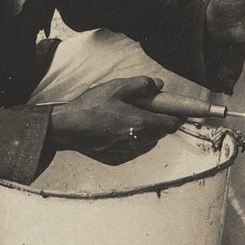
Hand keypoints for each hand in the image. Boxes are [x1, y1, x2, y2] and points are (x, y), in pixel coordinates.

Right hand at [48, 76, 180, 164]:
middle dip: (163, 122)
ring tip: (137, 118)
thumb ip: (141, 85)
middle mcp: (136, 141)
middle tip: (155, 110)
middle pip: (161, 134)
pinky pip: (135, 150)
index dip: (177, 117)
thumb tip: (158, 85)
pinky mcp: (117, 159)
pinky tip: (125, 130)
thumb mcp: (115, 87)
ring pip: (149, 142)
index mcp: (139, 123)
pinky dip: (136, 140)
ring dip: (150, 132)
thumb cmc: (89, 106)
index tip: (179, 111)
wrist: (65, 128)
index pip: (171, 124)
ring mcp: (126, 152)